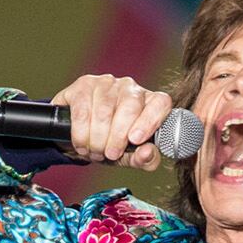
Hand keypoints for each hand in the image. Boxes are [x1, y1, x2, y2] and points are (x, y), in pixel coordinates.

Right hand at [51, 74, 172, 169]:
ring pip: (104, 111)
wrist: (82, 138)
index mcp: (150, 102)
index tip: (136, 140)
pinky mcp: (84, 84)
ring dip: (98, 138)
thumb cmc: (113, 144)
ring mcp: (107, 83)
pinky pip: (83, 110)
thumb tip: (148, 152)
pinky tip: (82, 144)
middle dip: (118, 137)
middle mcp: (131, 88)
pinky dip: (81, 133)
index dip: (150, 121)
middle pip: (130, 107)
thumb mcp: (131, 156)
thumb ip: (145, 159)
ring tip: (96, 152)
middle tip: (111, 154)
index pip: (161, 103)